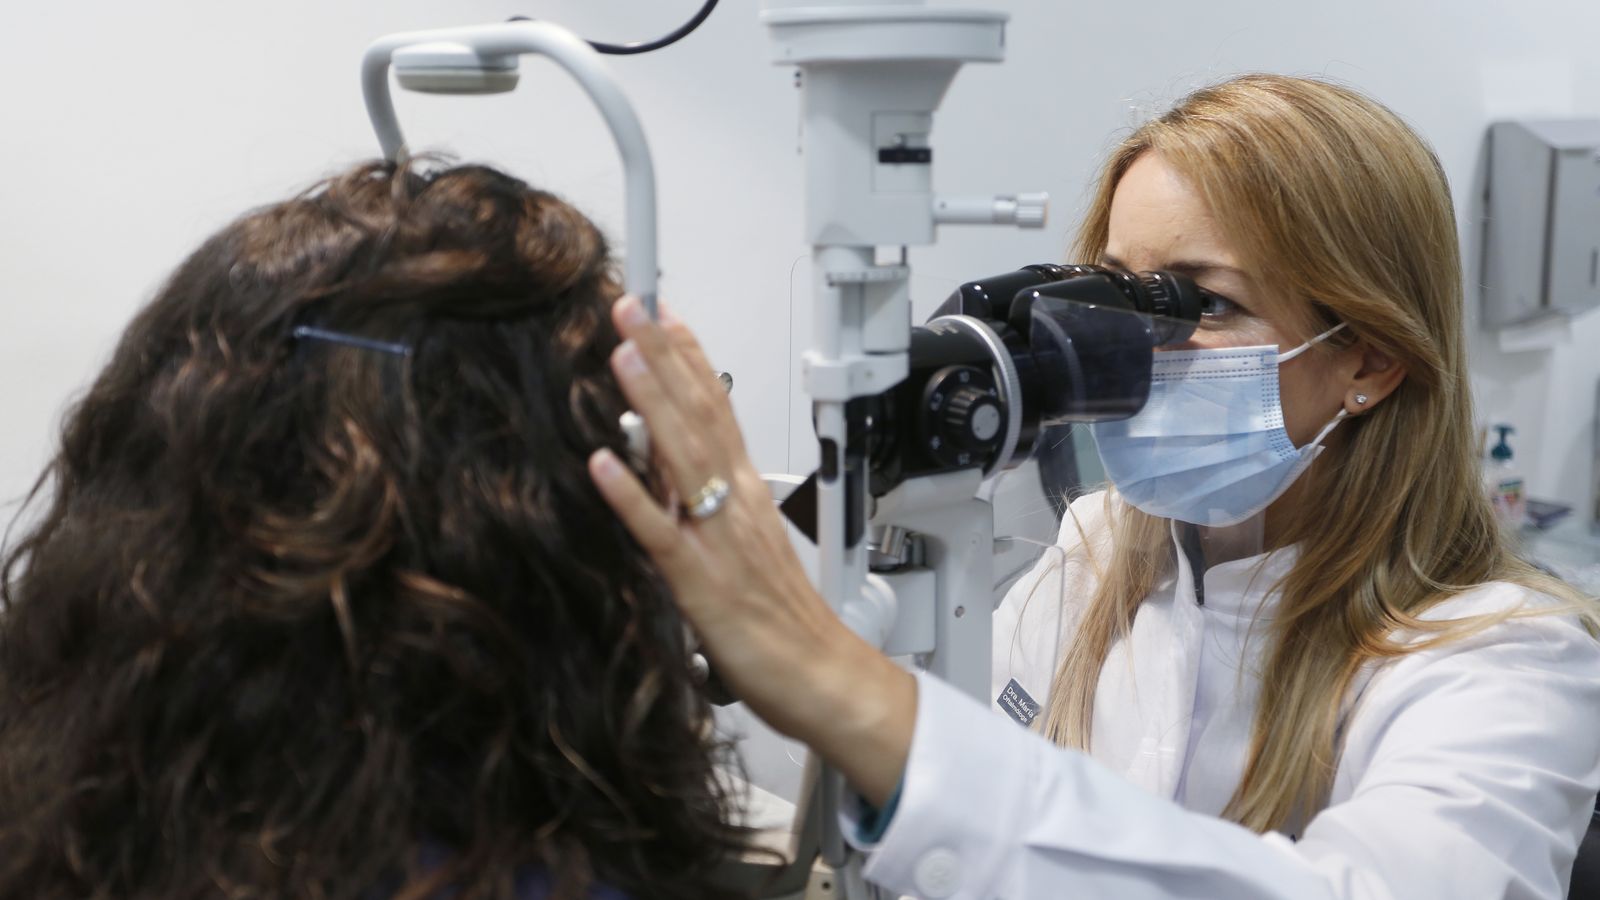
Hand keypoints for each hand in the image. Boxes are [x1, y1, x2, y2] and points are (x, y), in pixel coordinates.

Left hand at [587, 296, 914, 804]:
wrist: (825, 679)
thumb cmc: (788, 624)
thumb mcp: (749, 550)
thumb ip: (713, 508)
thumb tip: (671, 475)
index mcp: (747, 495)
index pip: (719, 410)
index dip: (690, 358)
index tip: (665, 314)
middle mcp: (735, 505)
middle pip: (699, 415)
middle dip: (664, 357)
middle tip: (632, 305)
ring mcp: (718, 539)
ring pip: (682, 457)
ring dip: (651, 401)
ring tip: (622, 352)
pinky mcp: (700, 583)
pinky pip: (660, 533)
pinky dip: (631, 497)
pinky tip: (603, 463)